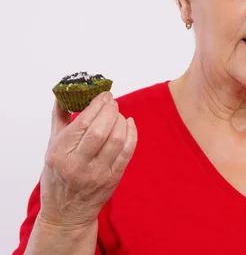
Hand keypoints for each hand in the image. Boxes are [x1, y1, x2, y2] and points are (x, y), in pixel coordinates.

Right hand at [38, 92, 137, 228]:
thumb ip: (59, 119)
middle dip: (110, 111)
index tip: (103, 95)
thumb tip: (64, 94)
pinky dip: (132, 134)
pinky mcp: (113, 178)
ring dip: (121, 121)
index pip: (82, 123)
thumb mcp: (51, 147)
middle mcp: (77, 165)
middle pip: (101, 130)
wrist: (67, 213)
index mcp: (59, 154)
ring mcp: (97, 173)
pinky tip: (129, 124)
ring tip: (118, 114)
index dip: (96, 105)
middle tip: (112, 102)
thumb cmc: (58, 176)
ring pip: (116, 139)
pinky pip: (127, 151)